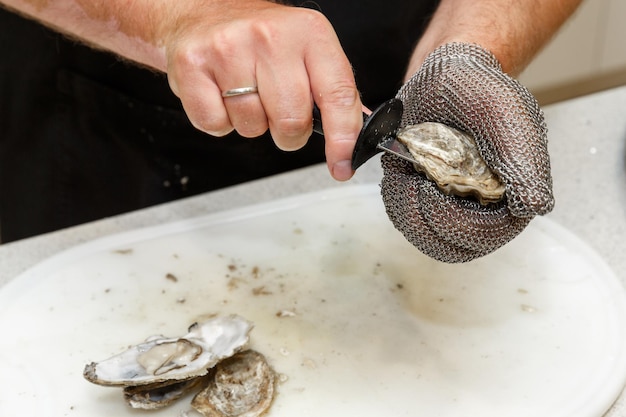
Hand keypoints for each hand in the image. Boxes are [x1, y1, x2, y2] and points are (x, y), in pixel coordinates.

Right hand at [164, 1, 362, 179]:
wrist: (201, 16)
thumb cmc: (258, 38)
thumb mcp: (306, 50)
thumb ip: (333, 89)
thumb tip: (355, 133)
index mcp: (309, 32)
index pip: (338, 95)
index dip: (342, 138)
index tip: (342, 165)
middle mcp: (271, 37)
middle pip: (292, 120)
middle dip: (288, 132)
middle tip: (278, 112)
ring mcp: (229, 49)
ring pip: (252, 126)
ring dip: (252, 123)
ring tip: (245, 94)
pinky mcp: (193, 65)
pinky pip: (215, 124)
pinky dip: (220, 122)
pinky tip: (221, 95)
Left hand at [381, 43, 554, 262]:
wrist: (444, 77)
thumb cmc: (477, 88)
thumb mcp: (504, 113)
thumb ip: (523, 159)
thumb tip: (535, 205)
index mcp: (514, 192)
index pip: (486, 235)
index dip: (454, 221)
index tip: (432, 186)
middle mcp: (484, 206)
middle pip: (450, 245)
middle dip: (422, 217)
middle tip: (413, 180)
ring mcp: (453, 206)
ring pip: (424, 237)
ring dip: (405, 206)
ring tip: (407, 172)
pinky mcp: (426, 200)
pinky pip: (407, 220)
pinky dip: (396, 199)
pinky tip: (402, 173)